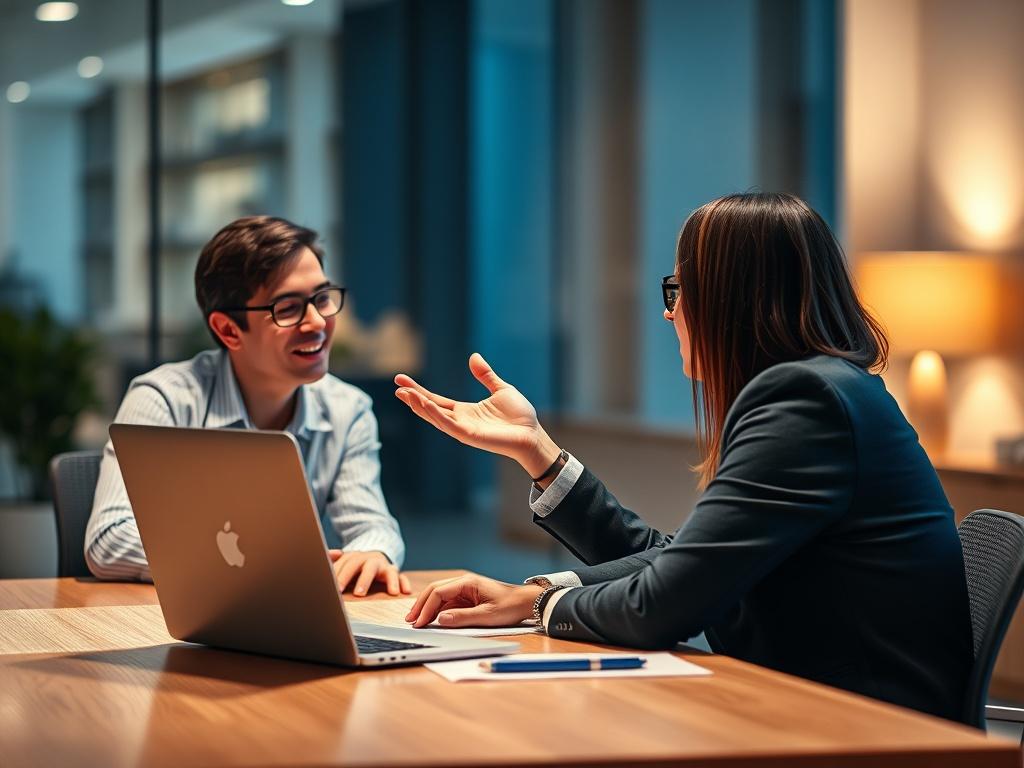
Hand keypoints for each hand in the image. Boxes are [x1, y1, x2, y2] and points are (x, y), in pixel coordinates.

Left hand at [328, 550, 411, 596]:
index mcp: (353, 558)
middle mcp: (368, 560)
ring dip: (389, 581)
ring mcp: (382, 565)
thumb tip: (323, 560)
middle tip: (358, 594)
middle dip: (362, 580)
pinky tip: (404, 592)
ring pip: (385, 571)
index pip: (346, 565)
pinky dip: (403, 583)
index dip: (341, 576)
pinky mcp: (393, 571)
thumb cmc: (354, 566)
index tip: (336, 589)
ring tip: (390, 592)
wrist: (373, 556)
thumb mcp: (343, 564)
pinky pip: (401, 576)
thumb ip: (331, 562)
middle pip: (365, 567)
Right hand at [395, 353, 560, 477]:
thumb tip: (473, 357)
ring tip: (404, 394)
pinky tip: (426, 404)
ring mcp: (463, 430)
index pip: (436, 400)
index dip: (419, 391)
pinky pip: (448, 425)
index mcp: (465, 411)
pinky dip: (436, 414)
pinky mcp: (470, 436)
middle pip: (430, 408)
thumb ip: (485, 375)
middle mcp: (460, 421)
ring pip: (435, 418)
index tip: (401, 380)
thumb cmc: (520, 416)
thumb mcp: (500, 389)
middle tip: (397, 386)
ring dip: (419, 406)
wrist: (532, 434)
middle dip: (413, 398)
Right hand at [405, 573, 542, 627]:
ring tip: (416, 621)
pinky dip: (437, 610)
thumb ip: (463, 618)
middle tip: (410, 621)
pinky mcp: (468, 598)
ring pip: (440, 596)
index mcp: (467, 582)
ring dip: (427, 608)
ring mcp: (465, 590)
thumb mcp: (487, 615)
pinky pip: (448, 602)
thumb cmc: (510, 606)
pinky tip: (431, 619)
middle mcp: (463, 583)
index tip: (419, 622)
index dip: (426, 608)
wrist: (526, 602)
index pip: (438, 592)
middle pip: (435, 591)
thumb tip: (441, 620)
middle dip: (421, 605)